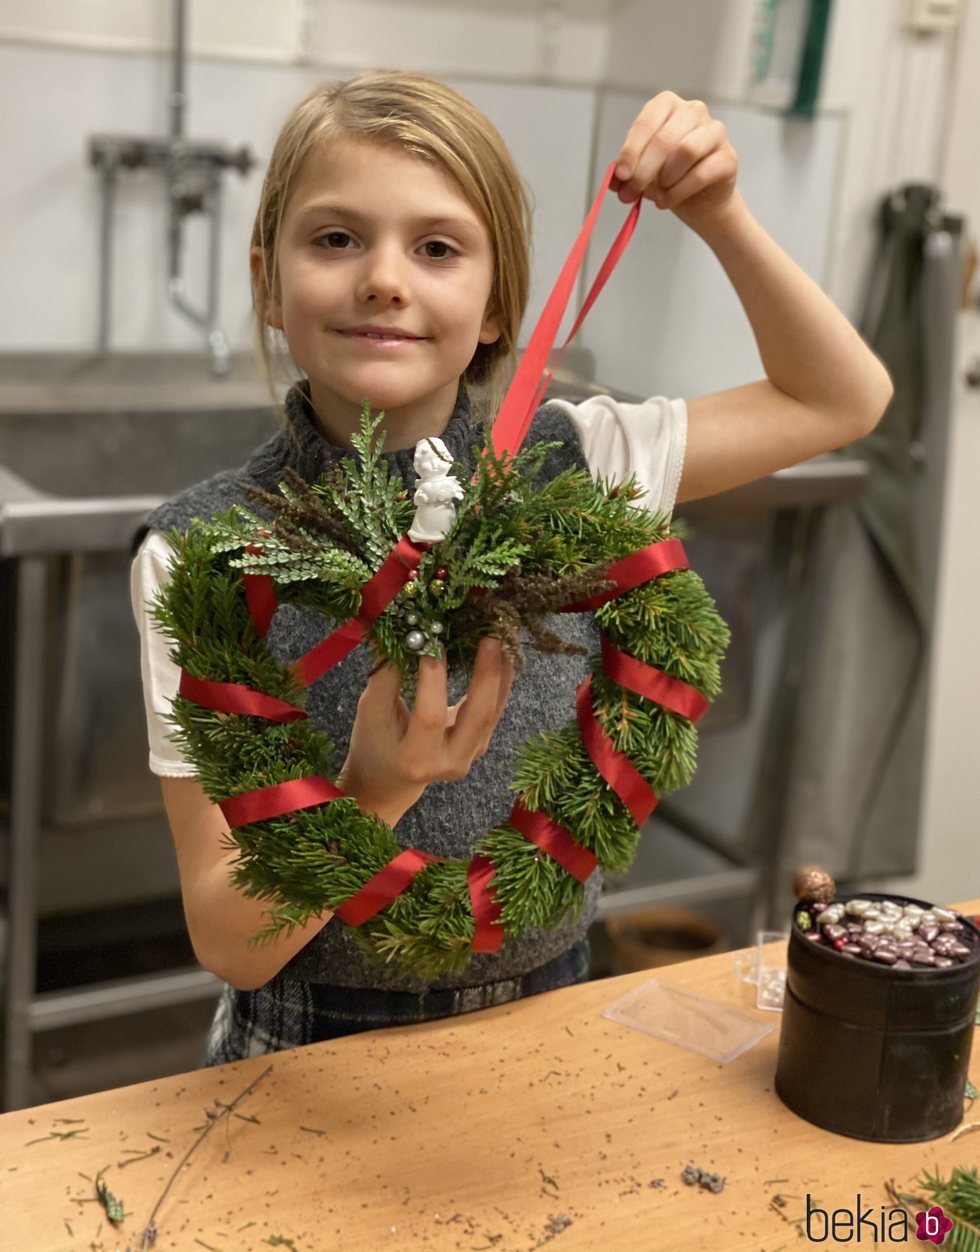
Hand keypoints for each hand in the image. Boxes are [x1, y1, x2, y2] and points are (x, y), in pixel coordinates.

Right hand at [337, 636, 514, 826]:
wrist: (390, 778)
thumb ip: (385, 673)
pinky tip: (502, 651)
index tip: (434, 639)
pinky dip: (501, 679)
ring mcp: (471, 755)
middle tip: (489, 637)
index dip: (434, 677)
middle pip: (478, 716)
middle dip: (487, 673)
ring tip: (500, 635)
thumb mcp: (371, 711)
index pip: (431, 715)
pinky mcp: (481, 743)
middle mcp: (449, 762)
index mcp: (415, 758)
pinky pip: (497, 709)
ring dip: (501, 671)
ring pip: (494, 711)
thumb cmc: (374, 742)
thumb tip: (400, 628)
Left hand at [612, 92, 738, 233]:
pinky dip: (679, 192)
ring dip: (665, 178)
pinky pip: (701, 173)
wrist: (699, 200)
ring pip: (686, 151)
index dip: (631, 151)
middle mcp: (693, 110)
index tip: (621, 175)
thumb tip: (613, 181)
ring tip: (657, 195)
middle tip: (630, 194)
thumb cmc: (667, 177)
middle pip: (665, 138)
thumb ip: (625, 174)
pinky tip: (666, 201)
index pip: (646, 122)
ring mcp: (715, 131)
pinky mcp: (729, 157)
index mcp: (667, 105)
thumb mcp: (640, 173)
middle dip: (643, 170)